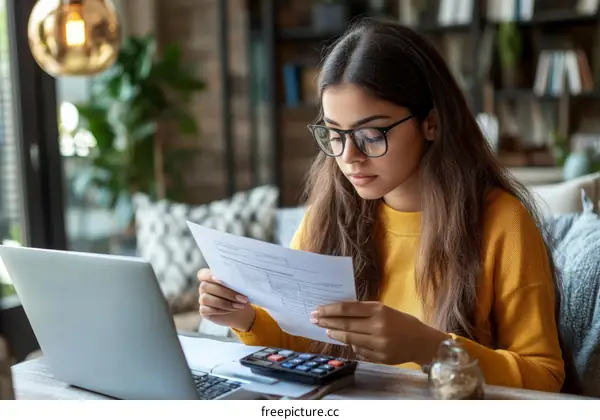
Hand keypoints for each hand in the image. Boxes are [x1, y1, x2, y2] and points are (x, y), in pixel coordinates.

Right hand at [197, 268, 254, 331]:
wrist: (239, 309)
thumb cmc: (238, 293)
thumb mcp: (238, 286)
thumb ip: (234, 281)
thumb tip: (238, 281)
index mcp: (210, 277)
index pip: (202, 274)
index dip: (209, 275)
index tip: (220, 279)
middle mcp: (204, 287)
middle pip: (205, 286)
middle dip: (226, 292)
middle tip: (242, 298)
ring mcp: (202, 299)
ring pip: (205, 298)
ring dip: (224, 303)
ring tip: (239, 305)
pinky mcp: (203, 310)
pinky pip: (207, 310)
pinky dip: (221, 310)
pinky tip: (231, 310)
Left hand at [310, 301, 448, 365]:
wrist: (422, 341)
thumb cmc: (402, 322)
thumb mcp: (384, 310)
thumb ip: (364, 311)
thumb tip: (339, 313)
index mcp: (379, 310)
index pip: (347, 309)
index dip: (330, 310)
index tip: (317, 310)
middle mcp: (378, 326)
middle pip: (345, 324)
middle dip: (327, 322)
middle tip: (314, 319)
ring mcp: (378, 344)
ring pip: (349, 339)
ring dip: (335, 334)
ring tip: (326, 330)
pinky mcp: (379, 357)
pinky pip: (359, 351)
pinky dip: (350, 345)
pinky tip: (344, 341)